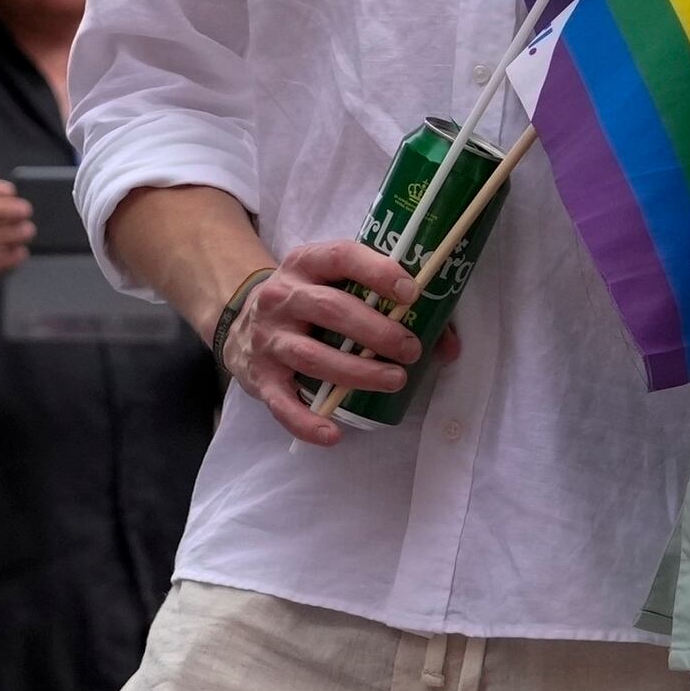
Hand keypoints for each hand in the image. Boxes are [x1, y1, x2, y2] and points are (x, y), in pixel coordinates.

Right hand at [217, 237, 429, 447]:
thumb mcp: (337, 287)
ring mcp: (268, 338)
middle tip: (411, 349)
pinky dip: (306, 421)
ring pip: (311, 356)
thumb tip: (449, 346)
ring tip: (395, 381)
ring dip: (357, 372)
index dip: (377, 272)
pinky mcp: (260, 376)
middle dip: (376, 331)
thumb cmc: (309, 305)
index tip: (411, 293)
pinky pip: (281, 403)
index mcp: (306, 264)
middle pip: (329, 310)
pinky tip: (333, 433)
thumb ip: (390, 307)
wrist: (240, 326)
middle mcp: (282, 297)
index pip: (341, 257)